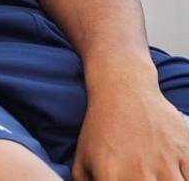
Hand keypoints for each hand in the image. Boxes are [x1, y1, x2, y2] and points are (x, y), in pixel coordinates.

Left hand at [73, 79, 188, 179]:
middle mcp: (141, 174)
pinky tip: (175, 176)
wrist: (124, 90)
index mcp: (111, 178)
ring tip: (157, 179)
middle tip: (144, 180)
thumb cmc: (100, 129)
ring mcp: (166, 164)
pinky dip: (186, 179)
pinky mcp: (186, 153)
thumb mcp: (83, 161)